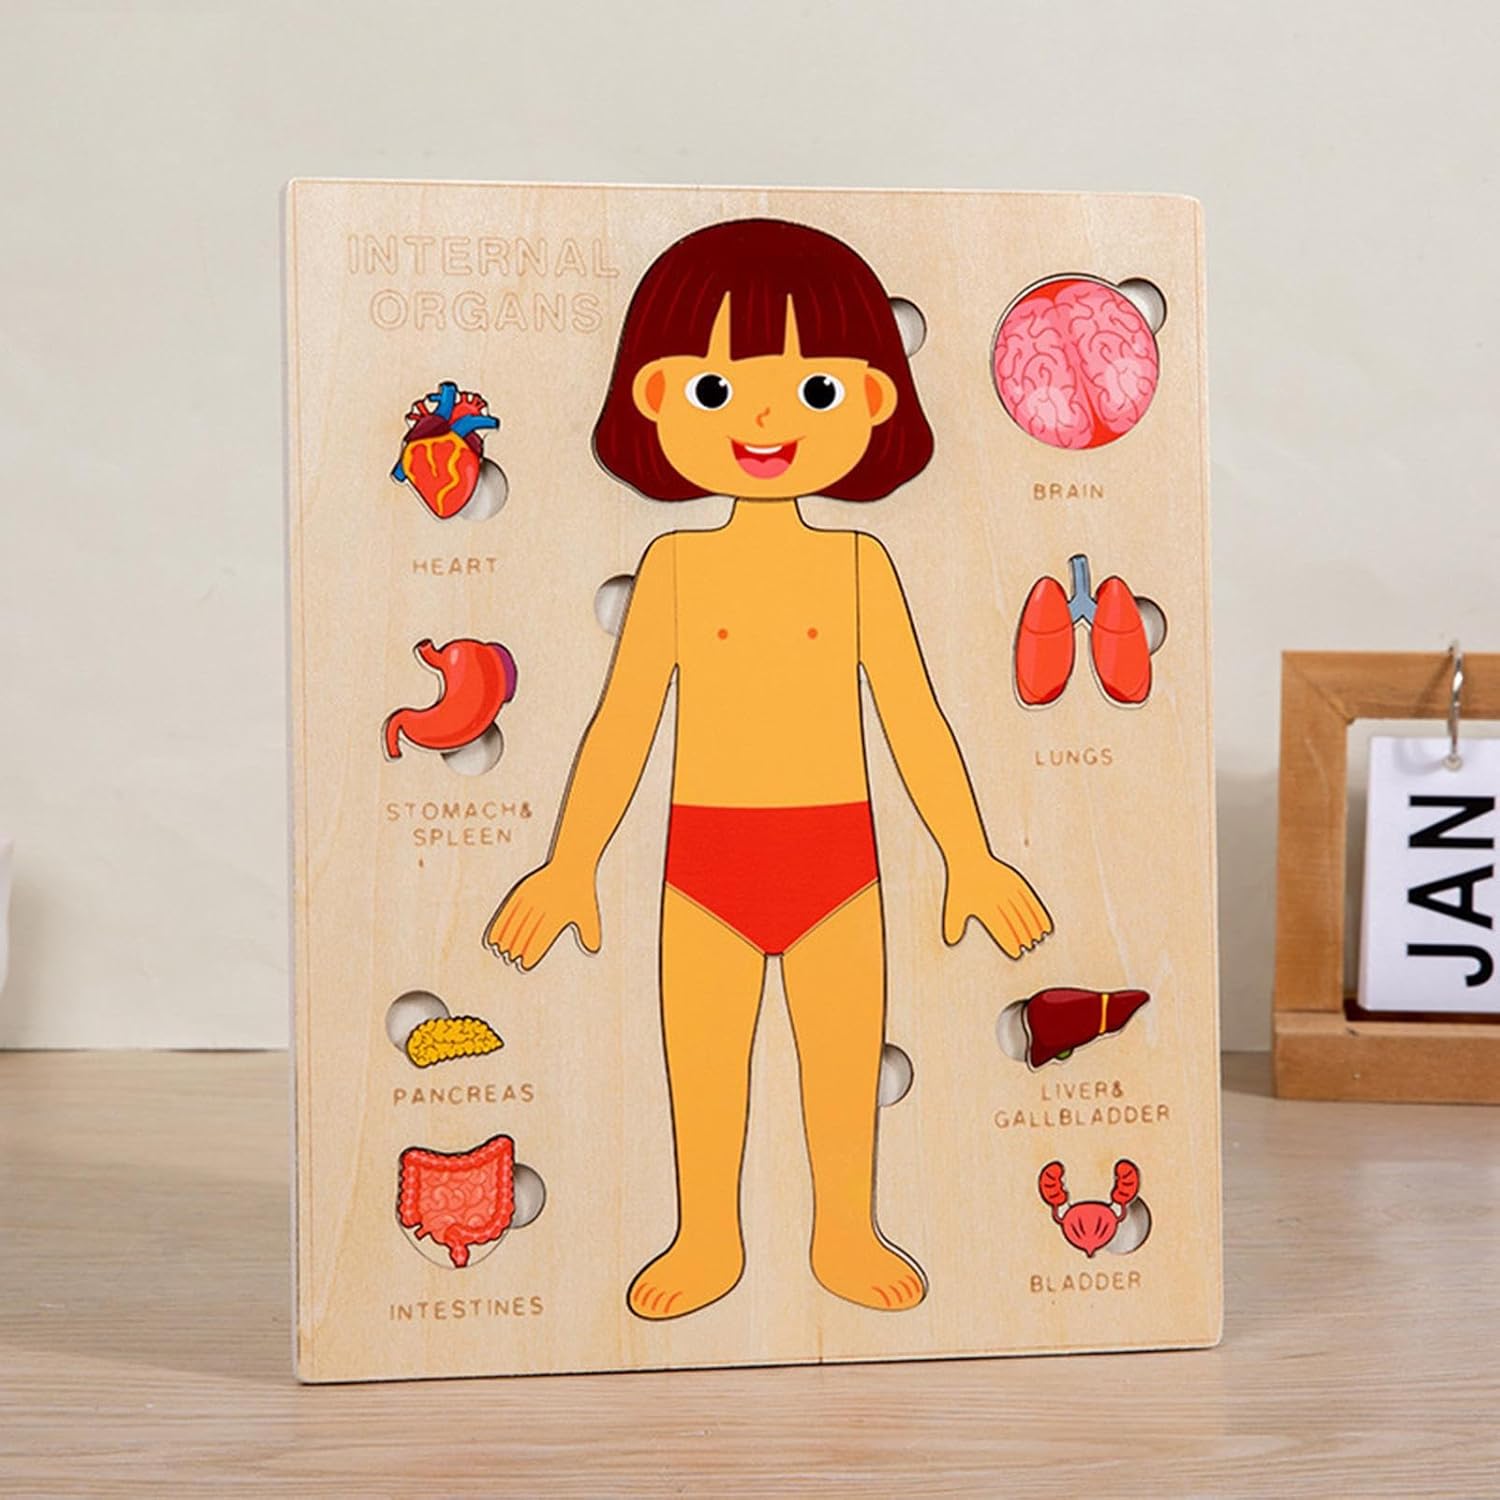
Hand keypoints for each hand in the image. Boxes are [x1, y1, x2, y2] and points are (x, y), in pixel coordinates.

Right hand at [484, 861, 600, 969]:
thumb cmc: (581, 892)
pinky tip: (495, 937)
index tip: (524, 965)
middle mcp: (543, 905)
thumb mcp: (588, 912)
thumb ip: (590, 933)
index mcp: (558, 913)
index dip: (532, 953)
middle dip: (517, 948)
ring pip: (515, 921)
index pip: (541, 938)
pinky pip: (508, 910)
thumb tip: (593, 950)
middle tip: (511, 961)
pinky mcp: (523, 889)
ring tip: (501, 952)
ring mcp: (531, 896)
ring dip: (507, 938)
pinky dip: (500, 924)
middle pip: (526, 931)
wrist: (572, 864)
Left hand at [942, 857, 1051, 957]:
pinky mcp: (1016, 881)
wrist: (969, 857)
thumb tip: (951, 941)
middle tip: (1029, 948)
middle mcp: (998, 897)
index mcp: (983, 905)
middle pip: (1014, 921)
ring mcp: (1009, 888)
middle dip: (1023, 937)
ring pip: (1025, 911)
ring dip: (1033, 927)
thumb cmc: (960, 885)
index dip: (1010, 942)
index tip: (1017, 954)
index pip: (1000, 928)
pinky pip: (1031, 900)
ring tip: (1038, 940)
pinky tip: (1045, 925)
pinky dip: (1039, 913)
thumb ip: (953, 924)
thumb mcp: (954, 904)